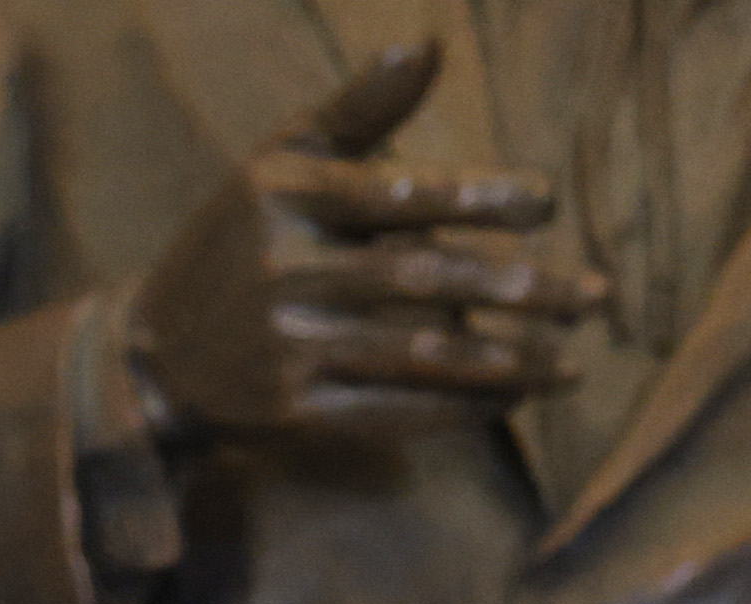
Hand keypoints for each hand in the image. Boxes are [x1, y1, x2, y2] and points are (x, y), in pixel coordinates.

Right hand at [121, 43, 604, 446]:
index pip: (398, 193)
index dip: (476, 197)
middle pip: (421, 279)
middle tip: (595, 296)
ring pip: (416, 354)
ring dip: (505, 362)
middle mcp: (284, 271)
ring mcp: (286, 347)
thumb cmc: (240, 240)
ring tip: (573, 362)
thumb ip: (360, 106)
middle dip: (518, 290)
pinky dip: (457, 407)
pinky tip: (514, 399)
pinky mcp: (289, 412)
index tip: (547, 201)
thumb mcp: (284, 161)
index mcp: (287, 197)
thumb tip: (432, 44)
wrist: (154, 359)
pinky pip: (390, 411)